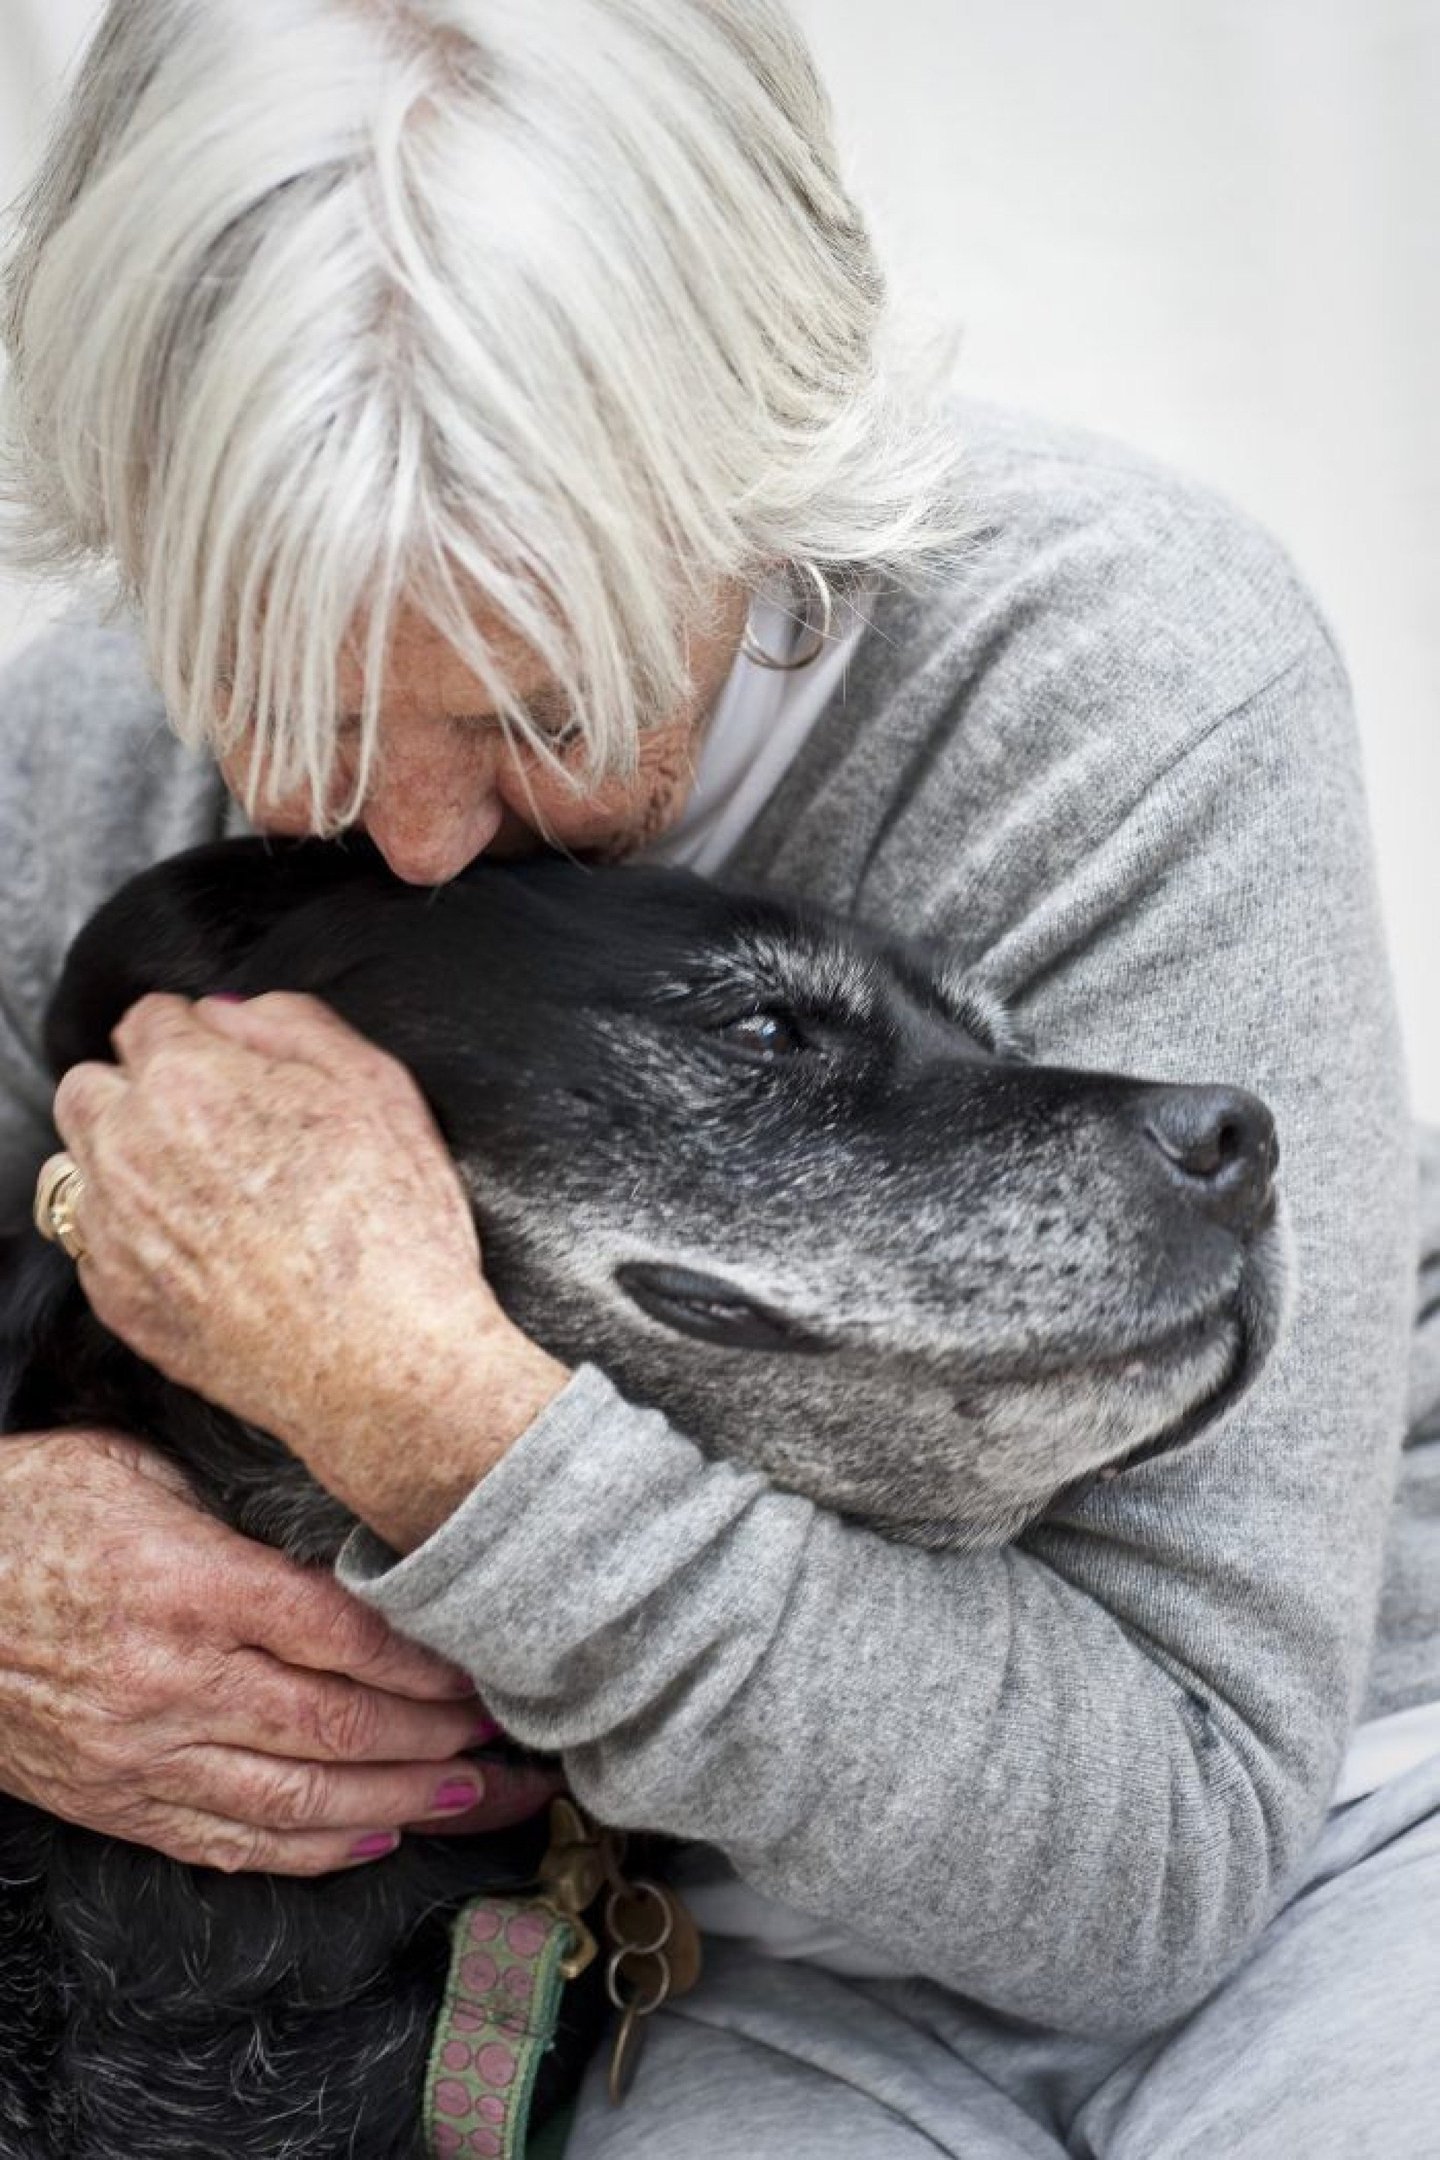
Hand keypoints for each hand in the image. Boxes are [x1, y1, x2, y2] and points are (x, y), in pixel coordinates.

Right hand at [0, 1427, 560, 1871]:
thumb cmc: (27, 1512)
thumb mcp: (134, 1470)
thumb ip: (237, 1513)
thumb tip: (340, 1527)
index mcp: (191, 1584)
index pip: (345, 1636)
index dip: (433, 1662)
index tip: (495, 1663)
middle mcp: (175, 1679)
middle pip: (342, 1727)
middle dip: (447, 1742)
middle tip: (522, 1744)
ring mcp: (144, 1751)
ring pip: (302, 1800)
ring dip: (407, 1804)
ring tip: (482, 1800)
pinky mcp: (116, 1799)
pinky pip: (232, 1840)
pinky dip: (315, 1848)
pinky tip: (379, 1835)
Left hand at [51, 991, 569, 1546]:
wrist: (383, 1364)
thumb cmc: (393, 1227)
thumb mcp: (377, 1086)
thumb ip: (292, 1023)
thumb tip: (228, 1012)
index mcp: (186, 1082)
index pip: (147, 1018)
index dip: (197, 1036)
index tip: (231, 1066)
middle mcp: (127, 1149)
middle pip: (90, 1086)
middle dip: (139, 1091)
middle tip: (214, 1126)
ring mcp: (113, 1230)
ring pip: (78, 1165)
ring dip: (122, 1161)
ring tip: (200, 1191)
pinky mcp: (117, 1300)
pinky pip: (97, 1242)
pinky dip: (135, 1237)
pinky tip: (205, 1252)